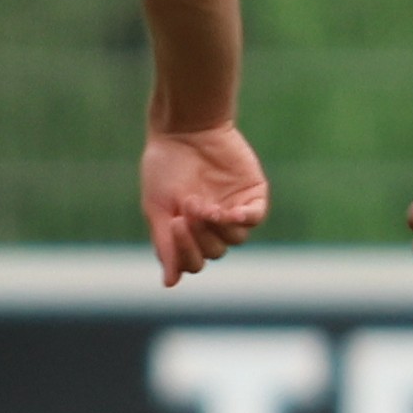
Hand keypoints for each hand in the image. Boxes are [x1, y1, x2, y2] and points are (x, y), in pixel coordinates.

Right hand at [143, 120, 267, 283]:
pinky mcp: (252, 194)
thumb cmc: (165, 166)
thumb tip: (170, 284)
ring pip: (234, 239)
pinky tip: (231, 212)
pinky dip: (243, 219)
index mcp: (189, 232)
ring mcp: (233, 210)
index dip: (185, 252)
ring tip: (204, 206)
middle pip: (214, 252)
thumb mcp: (157, 208)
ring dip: (218, 226)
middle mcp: (212, 226)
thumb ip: (165, 245)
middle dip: (199, 234)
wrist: (184, 128)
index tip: (174, 224)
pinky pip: (254, 218)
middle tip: (188, 208)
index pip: (193, 262)